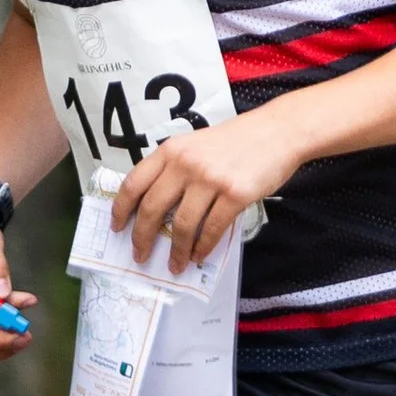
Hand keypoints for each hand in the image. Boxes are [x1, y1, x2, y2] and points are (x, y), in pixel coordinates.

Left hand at [113, 108, 305, 274]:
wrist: (277, 131)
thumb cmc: (237, 140)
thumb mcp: (196, 144)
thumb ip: (174, 168)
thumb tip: (156, 206)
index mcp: (171, 150)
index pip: (134, 183)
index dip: (121, 209)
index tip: (118, 227)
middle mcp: (186, 163)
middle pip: (152, 208)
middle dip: (142, 237)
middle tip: (140, 254)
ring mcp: (210, 179)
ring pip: (182, 224)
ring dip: (176, 250)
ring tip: (175, 264)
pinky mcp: (235, 194)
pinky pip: (212, 228)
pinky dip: (203, 246)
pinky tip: (200, 254)